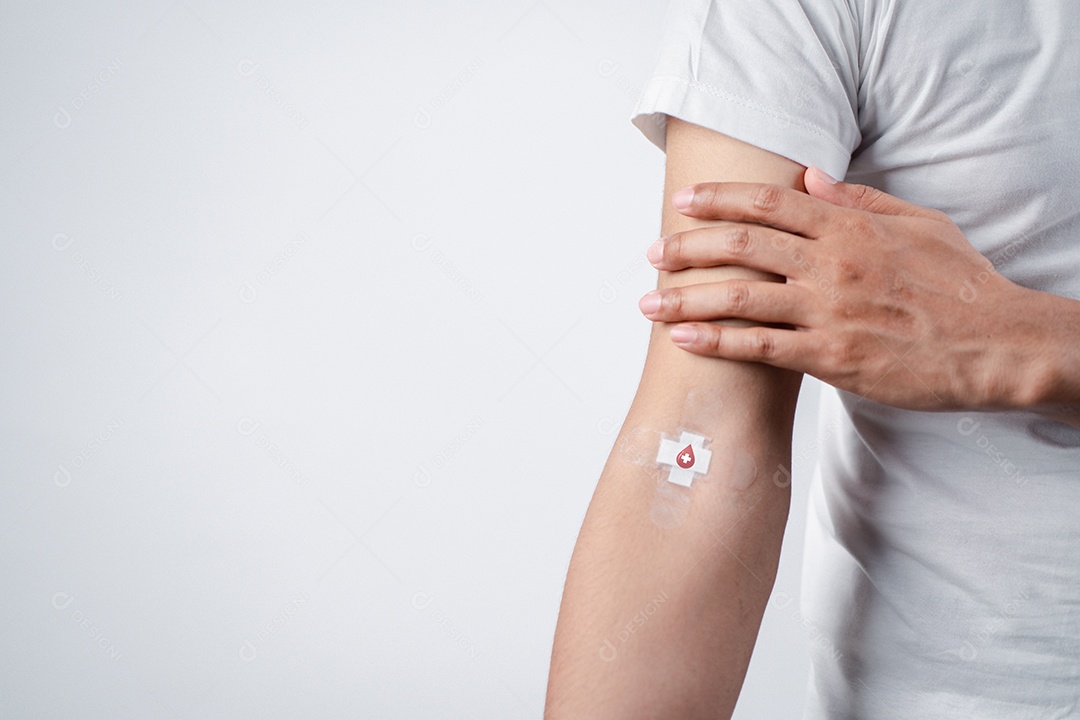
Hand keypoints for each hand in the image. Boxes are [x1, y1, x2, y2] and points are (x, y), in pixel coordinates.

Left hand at [638, 167, 1044, 410]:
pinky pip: (761, 347)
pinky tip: (685, 340)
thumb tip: (811, 178)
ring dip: (686, 298)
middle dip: (687, 247)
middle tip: (652, 253)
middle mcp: (831, 263)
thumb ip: (860, 200)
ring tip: (649, 304)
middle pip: (741, 245)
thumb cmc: (960, 284)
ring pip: (740, 297)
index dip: (719, 199)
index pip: (768, 203)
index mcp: (849, 227)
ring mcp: (829, 311)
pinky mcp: (832, 357)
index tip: (683, 202)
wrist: (996, 344)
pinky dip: (717, 342)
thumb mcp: (919, 223)